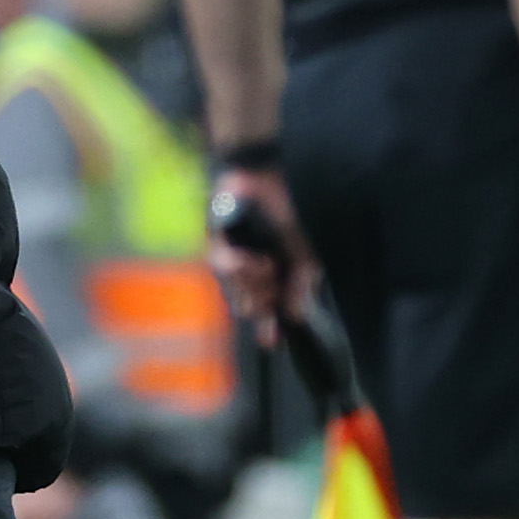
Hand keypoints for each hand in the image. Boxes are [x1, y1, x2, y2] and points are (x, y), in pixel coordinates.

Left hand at [206, 163, 307, 333]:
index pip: (265, 308)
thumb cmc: (285, 212)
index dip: (268, 327)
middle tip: (273, 287)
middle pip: (247, 304)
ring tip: (266, 268)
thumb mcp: (304, 255)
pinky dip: (239, 266)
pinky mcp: (214, 242)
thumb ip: (300, 286)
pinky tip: (253, 259)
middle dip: (262, 301)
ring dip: (251, 283)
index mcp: (267, 274)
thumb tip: (296, 317)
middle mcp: (246, 270)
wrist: (265, 177)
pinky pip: (221, 266)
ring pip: (233, 288)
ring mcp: (229, 257)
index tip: (272, 341)